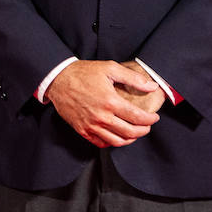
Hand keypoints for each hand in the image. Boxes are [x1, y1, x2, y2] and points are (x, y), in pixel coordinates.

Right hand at [45, 60, 159, 147]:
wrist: (58, 80)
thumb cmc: (83, 73)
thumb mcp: (109, 68)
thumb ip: (132, 78)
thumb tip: (151, 86)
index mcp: (110, 101)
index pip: (138, 117)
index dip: (150, 119)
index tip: (154, 117)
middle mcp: (101, 117)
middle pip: (130, 132)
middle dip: (144, 130)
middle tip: (147, 126)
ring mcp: (91, 125)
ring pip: (117, 141)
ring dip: (130, 139)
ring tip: (135, 133)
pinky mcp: (82, 130)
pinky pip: (101, 143)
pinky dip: (113, 143)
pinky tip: (117, 136)